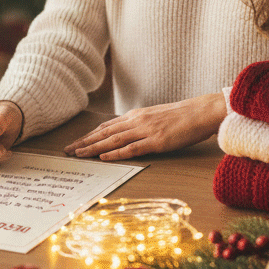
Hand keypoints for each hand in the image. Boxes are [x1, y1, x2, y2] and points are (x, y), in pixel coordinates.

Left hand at [64, 93, 226, 160]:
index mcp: (136, 115)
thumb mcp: (155, 117)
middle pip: (104, 133)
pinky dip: (115, 153)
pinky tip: (103, 157)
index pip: (106, 126)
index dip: (89, 135)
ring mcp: (145, 131)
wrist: (200, 112)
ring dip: (93, 148)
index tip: (76, 142)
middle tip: (68, 150)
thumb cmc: (181, 116)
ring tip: (78, 154)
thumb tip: (126, 132)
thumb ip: (140, 124)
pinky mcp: (156, 141)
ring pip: (113, 140)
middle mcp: (136, 121)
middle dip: (84, 142)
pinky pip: (132, 148)